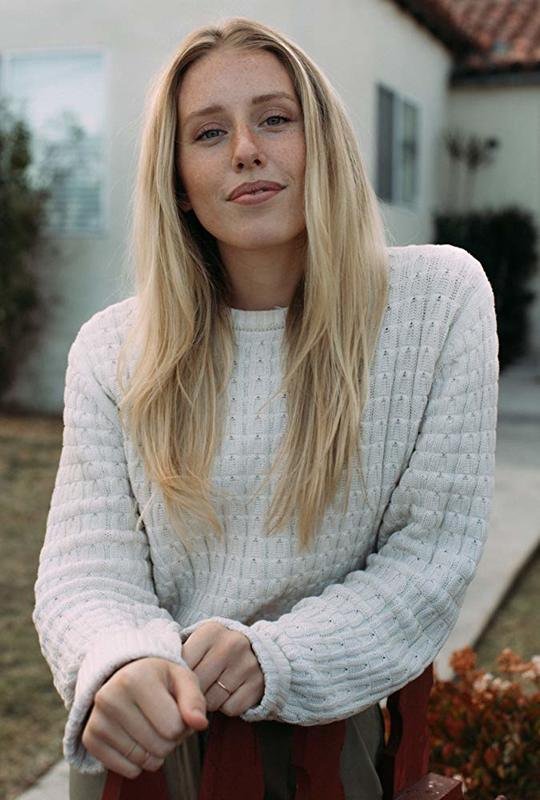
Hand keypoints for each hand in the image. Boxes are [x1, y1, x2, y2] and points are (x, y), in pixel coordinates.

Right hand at [82, 657, 207, 778]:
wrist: (126, 675)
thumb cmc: (159, 679)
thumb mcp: (182, 679)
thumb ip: (195, 700)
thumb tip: (200, 724)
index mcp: (135, 678)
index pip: (174, 727)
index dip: (184, 724)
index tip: (176, 709)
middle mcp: (110, 697)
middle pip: (160, 746)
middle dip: (171, 739)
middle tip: (164, 718)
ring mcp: (97, 719)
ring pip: (144, 761)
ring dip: (156, 751)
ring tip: (151, 726)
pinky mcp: (90, 739)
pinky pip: (128, 771)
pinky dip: (138, 762)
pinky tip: (136, 737)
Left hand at [181, 622, 264, 715]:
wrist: (259, 651)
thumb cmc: (218, 650)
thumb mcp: (201, 642)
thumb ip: (181, 654)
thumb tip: (161, 679)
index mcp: (211, 631)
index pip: (183, 664)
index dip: (180, 677)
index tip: (182, 678)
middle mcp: (231, 644)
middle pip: (197, 684)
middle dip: (194, 691)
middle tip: (199, 686)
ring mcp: (247, 664)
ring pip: (212, 701)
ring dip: (209, 701)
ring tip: (215, 687)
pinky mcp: (258, 684)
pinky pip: (231, 709)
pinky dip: (227, 707)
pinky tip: (230, 693)